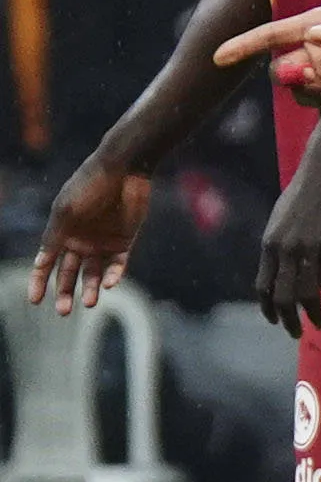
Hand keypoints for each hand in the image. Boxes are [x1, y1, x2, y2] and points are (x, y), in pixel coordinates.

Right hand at [28, 154, 147, 308]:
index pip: (46, 263)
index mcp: (60, 233)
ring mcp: (101, 242)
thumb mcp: (66, 211)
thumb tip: (41, 262)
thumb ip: (55, 237)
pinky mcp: (123, 242)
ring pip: (93, 273)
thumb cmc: (88, 186)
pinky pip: (117, 265)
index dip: (39, 282)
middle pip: (69, 273)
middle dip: (65, 293)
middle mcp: (79, 241)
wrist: (123, 170)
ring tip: (89, 303)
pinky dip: (113, 275)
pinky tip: (108, 283)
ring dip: (90, 289)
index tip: (35, 301)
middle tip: (64, 311)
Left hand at [259, 140, 320, 330]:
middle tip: (297, 333)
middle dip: (289, 319)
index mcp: (270, 243)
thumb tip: (285, 268)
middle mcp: (285, 249)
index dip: (269, 308)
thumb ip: (282, 244)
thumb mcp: (284, 219)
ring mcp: (308, 247)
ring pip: (307, 291)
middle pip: (283, 295)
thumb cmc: (307, 191)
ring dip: (313, 313)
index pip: (264, 286)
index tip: (277, 321)